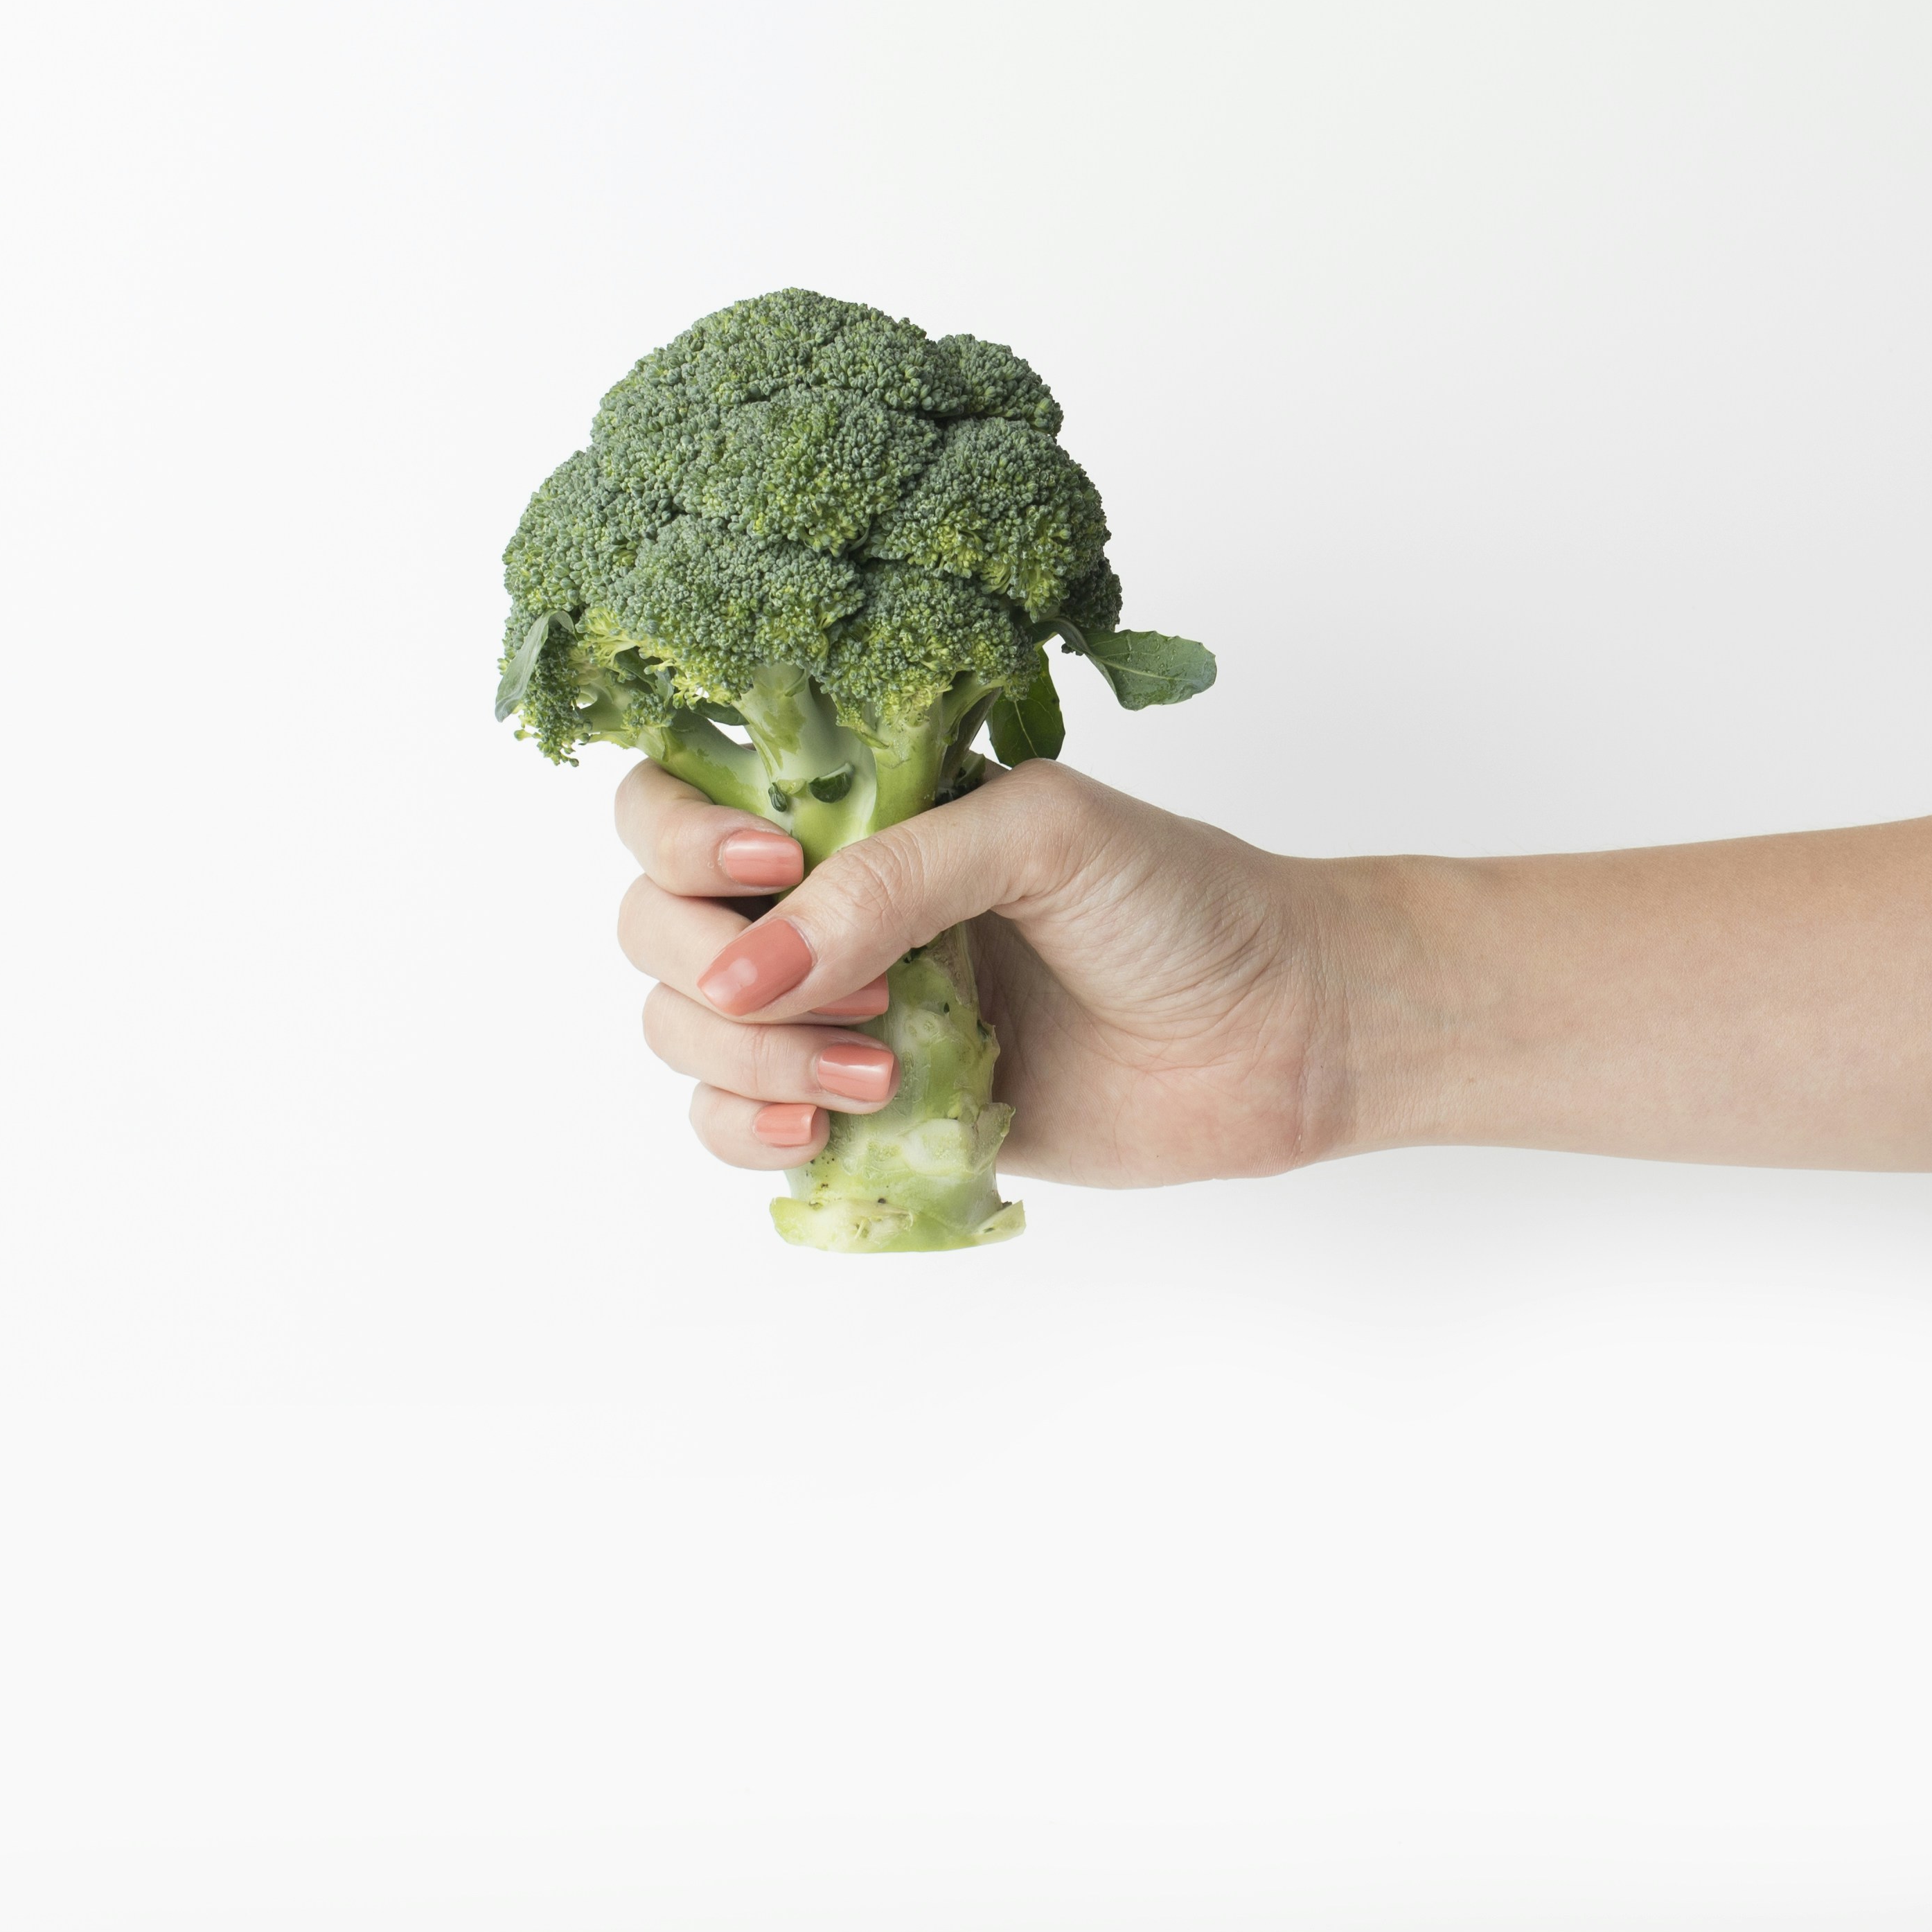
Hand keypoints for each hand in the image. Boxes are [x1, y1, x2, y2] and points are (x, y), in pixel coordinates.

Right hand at [612, 758, 1371, 1186]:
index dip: (681, 836)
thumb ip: (891, 878)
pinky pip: (739, 1127)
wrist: (1276, 1031)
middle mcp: (827, 904)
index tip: (770, 872)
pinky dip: (753, 1132)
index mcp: (854, 809)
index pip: (674, 800)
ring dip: (745, 1060)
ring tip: (876, 1072)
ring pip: (685, 1033)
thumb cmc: (1178, 900)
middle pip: (655, 924)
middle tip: (856, 993)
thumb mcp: (1040, 833)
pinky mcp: (866, 1111)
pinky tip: (830, 1126)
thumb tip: (748, 972)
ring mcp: (839, 1009)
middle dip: (713, 966)